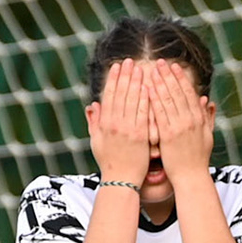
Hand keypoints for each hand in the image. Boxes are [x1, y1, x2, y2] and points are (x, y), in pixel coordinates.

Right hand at [85, 60, 150, 186]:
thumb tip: (92, 105)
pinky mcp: (139, 136)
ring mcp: (127, 130)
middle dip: (125, 76)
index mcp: (104, 124)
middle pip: (120, 94)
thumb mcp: (97, 142)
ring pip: (131, 101)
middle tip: (130, 61)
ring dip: (136, 83)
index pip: (109, 96)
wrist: (121, 181)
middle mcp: (114, 125)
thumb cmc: (109, 162)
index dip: (113, 80)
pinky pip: (143, 114)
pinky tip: (149, 87)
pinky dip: (145, 100)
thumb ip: (94, 122)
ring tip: (140, 68)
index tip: (117, 66)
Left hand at [148, 61, 213, 180]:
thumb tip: (208, 101)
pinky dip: (154, 100)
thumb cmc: (198, 159)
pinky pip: (160, 114)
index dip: (181, 78)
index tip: (174, 66)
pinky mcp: (168, 136)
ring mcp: (179, 127)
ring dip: (160, 83)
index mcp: (199, 119)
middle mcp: (190, 120)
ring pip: (168, 100)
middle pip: (178, 92)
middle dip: (168, 76)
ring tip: (152, 70)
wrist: (192, 178)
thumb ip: (207, 118)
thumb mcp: (207, 136)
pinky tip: (147, 89)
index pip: (189, 93)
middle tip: (160, 62)